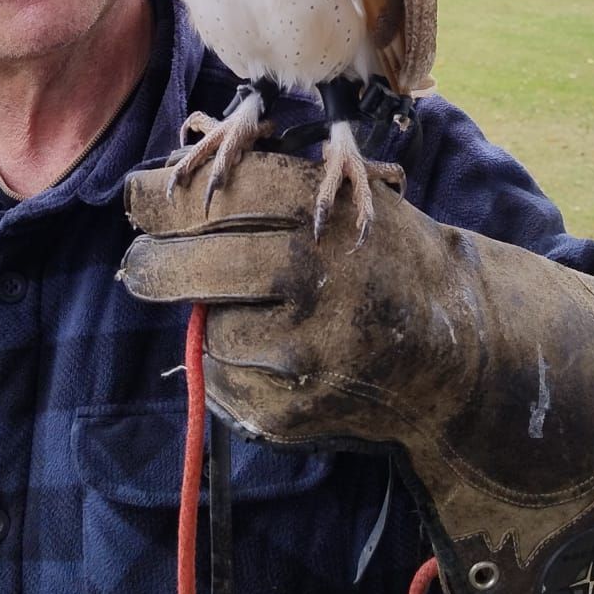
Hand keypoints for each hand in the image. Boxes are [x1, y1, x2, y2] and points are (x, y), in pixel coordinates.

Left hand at [119, 153, 593, 593]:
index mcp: (319, 208)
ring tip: (235, 314)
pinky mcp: (301, 405)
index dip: (157, 198)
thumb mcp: (348, 199)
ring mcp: (306, 344)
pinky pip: (227, 388)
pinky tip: (263, 355)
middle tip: (139, 269)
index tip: (134, 200)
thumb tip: (162, 188)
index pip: (210, 195)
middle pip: (189, 265)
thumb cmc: (384, 257)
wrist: (459, 348)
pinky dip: (230, 373)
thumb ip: (268, 188)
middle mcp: (310, 271)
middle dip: (152, 267)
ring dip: (206, 324)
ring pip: (208, 332)